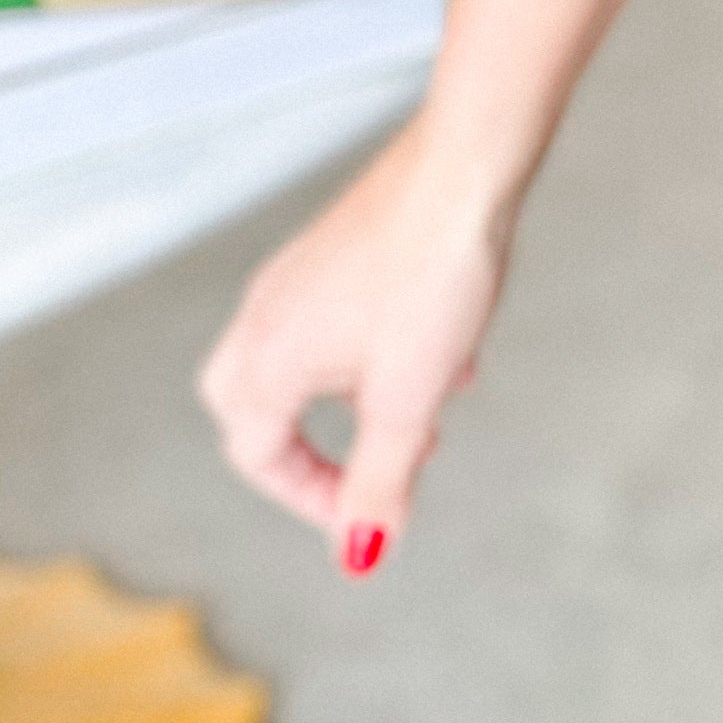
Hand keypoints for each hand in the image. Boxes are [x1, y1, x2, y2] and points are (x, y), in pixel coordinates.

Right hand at [197, 119, 511, 576]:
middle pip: (256, 406)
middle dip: (309, 449)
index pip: (257, 455)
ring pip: (308, 359)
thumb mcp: (408, 401)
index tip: (370, 515)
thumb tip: (360, 556)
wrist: (467, 167)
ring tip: (430, 408)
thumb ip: (380, 482)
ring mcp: (299, 273)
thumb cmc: (432, 277)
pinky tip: (452, 347)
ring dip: (360, 397)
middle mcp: (265, 312)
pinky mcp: (340, 245)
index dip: (311, 499)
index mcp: (266, 358)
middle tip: (370, 468)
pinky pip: (339, 318)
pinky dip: (381, 350)